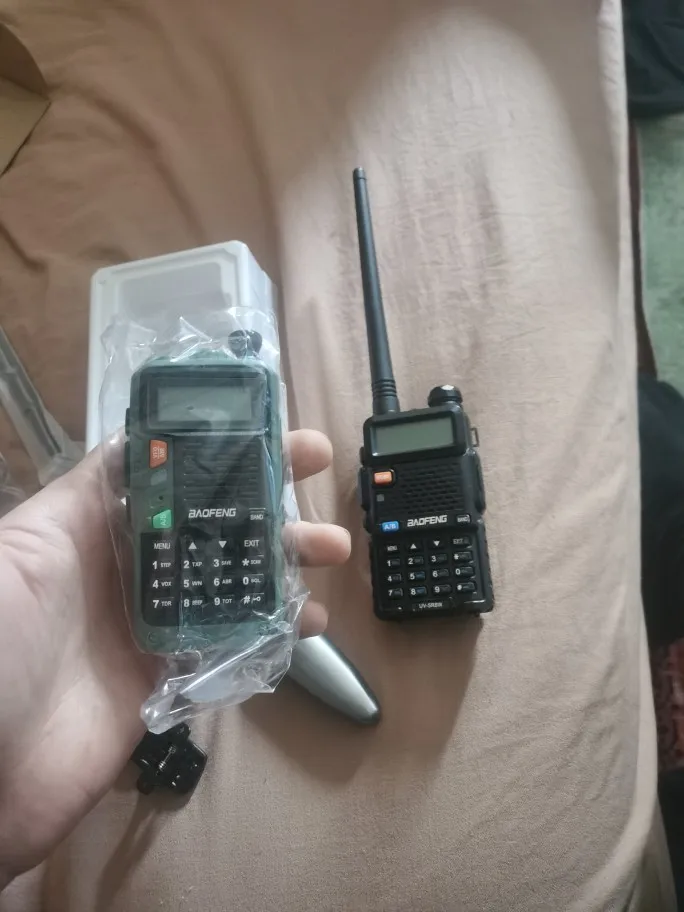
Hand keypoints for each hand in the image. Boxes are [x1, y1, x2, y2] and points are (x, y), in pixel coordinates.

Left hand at [0, 430, 348, 885]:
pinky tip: (308, 622)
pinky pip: (227, 645)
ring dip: (281, 560)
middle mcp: (123, 568)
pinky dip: (271, 632)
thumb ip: (81, 495)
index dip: (213, 441)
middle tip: (318, 469)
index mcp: (87, 526)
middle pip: (205, 518)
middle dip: (263, 491)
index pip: (159, 467)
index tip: (266, 423)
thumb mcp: (22, 550)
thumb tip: (133, 435)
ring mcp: (146, 625)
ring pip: (228, 579)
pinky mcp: (162, 680)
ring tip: (332, 551)